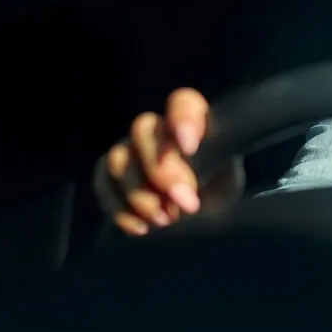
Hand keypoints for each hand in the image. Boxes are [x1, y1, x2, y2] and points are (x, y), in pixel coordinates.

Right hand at [92, 88, 244, 235]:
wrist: (201, 219)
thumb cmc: (218, 193)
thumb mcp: (229, 182)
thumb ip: (217, 173)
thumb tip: (190, 189)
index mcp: (193, 122)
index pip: (183, 103)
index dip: (182, 119)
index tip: (190, 148)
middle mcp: (158, 130)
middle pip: (143, 129)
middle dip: (161, 170)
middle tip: (187, 204)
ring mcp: (130, 150)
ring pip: (118, 158)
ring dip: (139, 194)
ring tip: (165, 221)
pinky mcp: (110, 175)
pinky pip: (102, 182)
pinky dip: (119, 208)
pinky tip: (141, 228)